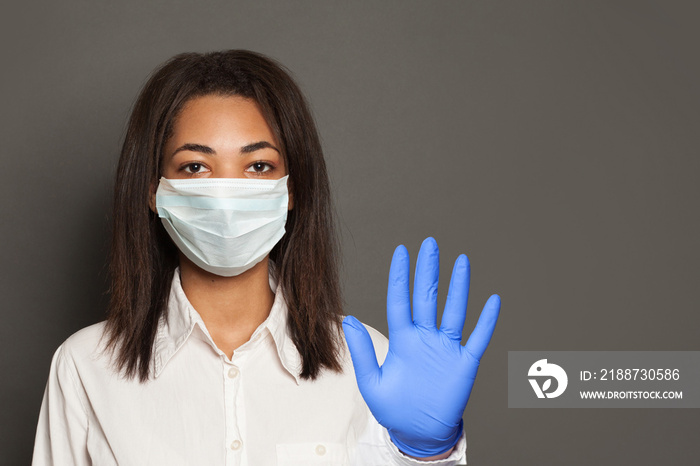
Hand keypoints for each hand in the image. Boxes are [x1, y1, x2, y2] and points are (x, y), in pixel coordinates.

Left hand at [343, 237, 500, 457]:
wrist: (419, 433)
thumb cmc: (395, 409)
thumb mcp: (372, 382)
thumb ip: (361, 351)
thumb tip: (348, 320)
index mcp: (403, 340)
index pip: (401, 301)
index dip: (400, 277)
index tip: (401, 252)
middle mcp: (425, 338)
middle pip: (427, 297)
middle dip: (428, 270)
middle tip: (429, 244)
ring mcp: (446, 348)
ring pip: (453, 310)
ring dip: (458, 287)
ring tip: (460, 261)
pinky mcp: (464, 363)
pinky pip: (478, 338)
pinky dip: (486, 320)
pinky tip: (491, 300)